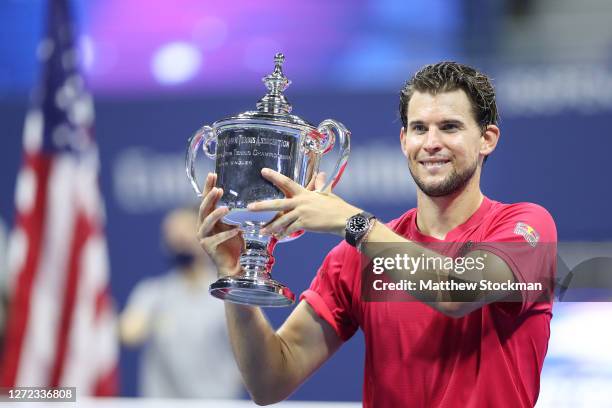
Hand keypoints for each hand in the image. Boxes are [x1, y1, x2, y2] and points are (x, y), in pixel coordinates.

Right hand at [196, 173, 243, 276]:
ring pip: (206, 222)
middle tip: (217, 188)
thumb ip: (233, 212)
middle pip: (203, 208)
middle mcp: (202, 226)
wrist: (234, 265)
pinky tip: (237, 229)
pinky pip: (216, 239)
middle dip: (209, 197)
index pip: (206, 199)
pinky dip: (227, 233)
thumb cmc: (234, 242)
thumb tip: (245, 194)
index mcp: (208, 218)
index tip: (213, 174)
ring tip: (226, 208)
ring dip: (216, 214)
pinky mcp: (208, 247)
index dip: (208, 187)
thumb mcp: (234, 223)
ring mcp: (203, 237)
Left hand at [247, 168, 361, 237]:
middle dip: (262, 205)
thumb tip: (321, 174)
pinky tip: (278, 237)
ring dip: (271, 226)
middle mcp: (301, 202)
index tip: (263, 171)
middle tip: (250, 207)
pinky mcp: (305, 224)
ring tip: (262, 231)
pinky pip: (290, 229)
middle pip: (278, 203)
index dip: (274, 176)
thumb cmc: (336, 206)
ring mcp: (302, 213)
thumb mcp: (327, 193)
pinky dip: (284, 234)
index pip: (287, 182)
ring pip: (282, 220)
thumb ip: (321, 185)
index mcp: (304, 193)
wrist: (343, 219)